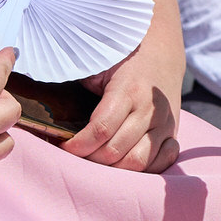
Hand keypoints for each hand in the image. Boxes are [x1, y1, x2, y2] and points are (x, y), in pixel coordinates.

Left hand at [73, 43, 181, 172]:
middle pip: (116, 151)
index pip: (101, 130)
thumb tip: (47, 112)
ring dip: (114, 169)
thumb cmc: (122, 58)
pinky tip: (126, 160)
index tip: (62, 145)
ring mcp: (165, 122)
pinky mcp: (174, 131)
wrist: (161, 51)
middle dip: (90, 159)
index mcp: (129, 90)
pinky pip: (163, 161)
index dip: (77, 145)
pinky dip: (144, 168)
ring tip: (98, 160)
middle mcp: (150, 109)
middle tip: (76, 154)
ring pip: (139, 163)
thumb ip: (76, 83)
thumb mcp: (98, 64)